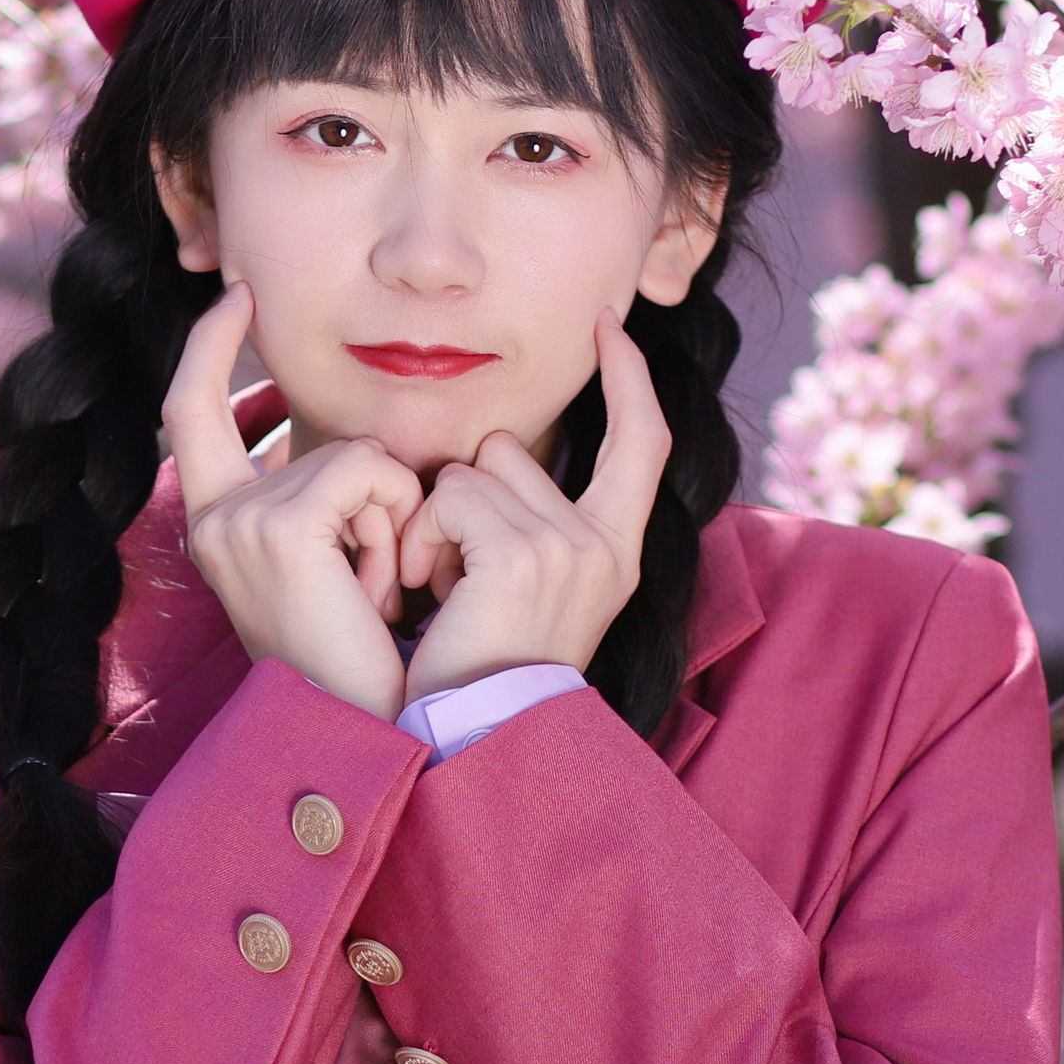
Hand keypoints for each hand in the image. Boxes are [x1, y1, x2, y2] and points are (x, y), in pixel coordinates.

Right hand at [165, 284, 423, 719]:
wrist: (363, 729)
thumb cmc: (364, 661)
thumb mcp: (328, 565)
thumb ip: (321, 500)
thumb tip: (355, 445)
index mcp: (216, 524)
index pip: (191, 406)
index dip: (209, 343)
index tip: (239, 294)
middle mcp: (213, 518)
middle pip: (319, 440)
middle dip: (379, 498)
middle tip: (376, 586)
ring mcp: (239, 520)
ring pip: (360, 455)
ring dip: (396, 521)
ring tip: (378, 596)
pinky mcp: (279, 526)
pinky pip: (372, 473)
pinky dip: (399, 523)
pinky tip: (383, 587)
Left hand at [396, 313, 668, 699]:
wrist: (472, 738)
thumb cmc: (480, 672)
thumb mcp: (528, 591)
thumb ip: (531, 523)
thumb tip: (496, 453)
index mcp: (616, 553)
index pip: (643, 439)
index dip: (628, 377)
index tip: (606, 326)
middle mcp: (605, 546)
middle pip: (516, 449)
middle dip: (465, 496)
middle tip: (454, 575)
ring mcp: (570, 548)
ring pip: (474, 469)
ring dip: (437, 522)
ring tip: (442, 591)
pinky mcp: (524, 557)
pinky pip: (450, 498)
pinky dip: (420, 538)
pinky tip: (427, 594)